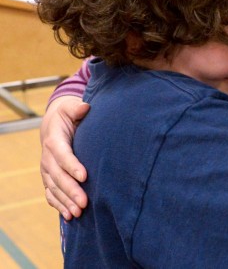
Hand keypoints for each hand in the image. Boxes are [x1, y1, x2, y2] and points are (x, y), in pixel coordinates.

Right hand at [40, 96, 89, 219]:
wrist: (54, 123)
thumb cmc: (68, 114)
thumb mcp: (71, 107)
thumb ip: (77, 108)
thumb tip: (85, 107)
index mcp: (54, 140)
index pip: (62, 155)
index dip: (72, 166)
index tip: (85, 176)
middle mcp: (48, 158)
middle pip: (58, 176)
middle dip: (71, 190)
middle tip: (85, 202)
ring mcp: (47, 170)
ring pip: (54, 188)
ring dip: (65, 201)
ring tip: (79, 212)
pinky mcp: (49, 178)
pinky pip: (51, 194)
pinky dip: (59, 205)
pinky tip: (69, 216)